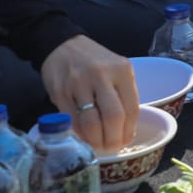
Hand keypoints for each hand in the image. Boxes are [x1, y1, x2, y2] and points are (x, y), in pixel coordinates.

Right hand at [40, 35, 139, 153]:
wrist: (62, 44)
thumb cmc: (95, 61)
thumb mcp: (116, 69)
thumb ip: (123, 95)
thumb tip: (126, 131)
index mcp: (122, 71)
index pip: (131, 108)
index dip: (128, 131)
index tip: (125, 141)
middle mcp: (102, 76)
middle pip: (113, 117)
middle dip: (113, 139)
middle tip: (111, 147)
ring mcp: (79, 83)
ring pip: (91, 122)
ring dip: (96, 140)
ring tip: (98, 144)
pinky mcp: (60, 91)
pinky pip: (72, 120)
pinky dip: (79, 132)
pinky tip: (83, 134)